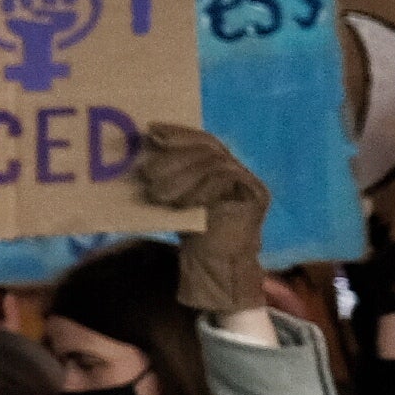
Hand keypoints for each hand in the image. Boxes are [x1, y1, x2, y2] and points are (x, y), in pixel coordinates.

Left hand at [135, 123, 267, 316]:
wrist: (217, 265)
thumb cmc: (193, 232)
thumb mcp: (175, 197)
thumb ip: (168, 175)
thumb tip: (139, 154)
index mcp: (220, 165)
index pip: (202, 139)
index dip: (178, 132)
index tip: (151, 130)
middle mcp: (238, 168)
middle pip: (208, 147)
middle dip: (175, 155)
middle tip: (147, 171)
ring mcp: (250, 180)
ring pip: (214, 161)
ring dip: (181, 175)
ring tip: (158, 193)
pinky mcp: (256, 194)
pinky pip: (225, 178)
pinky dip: (198, 188)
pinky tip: (180, 202)